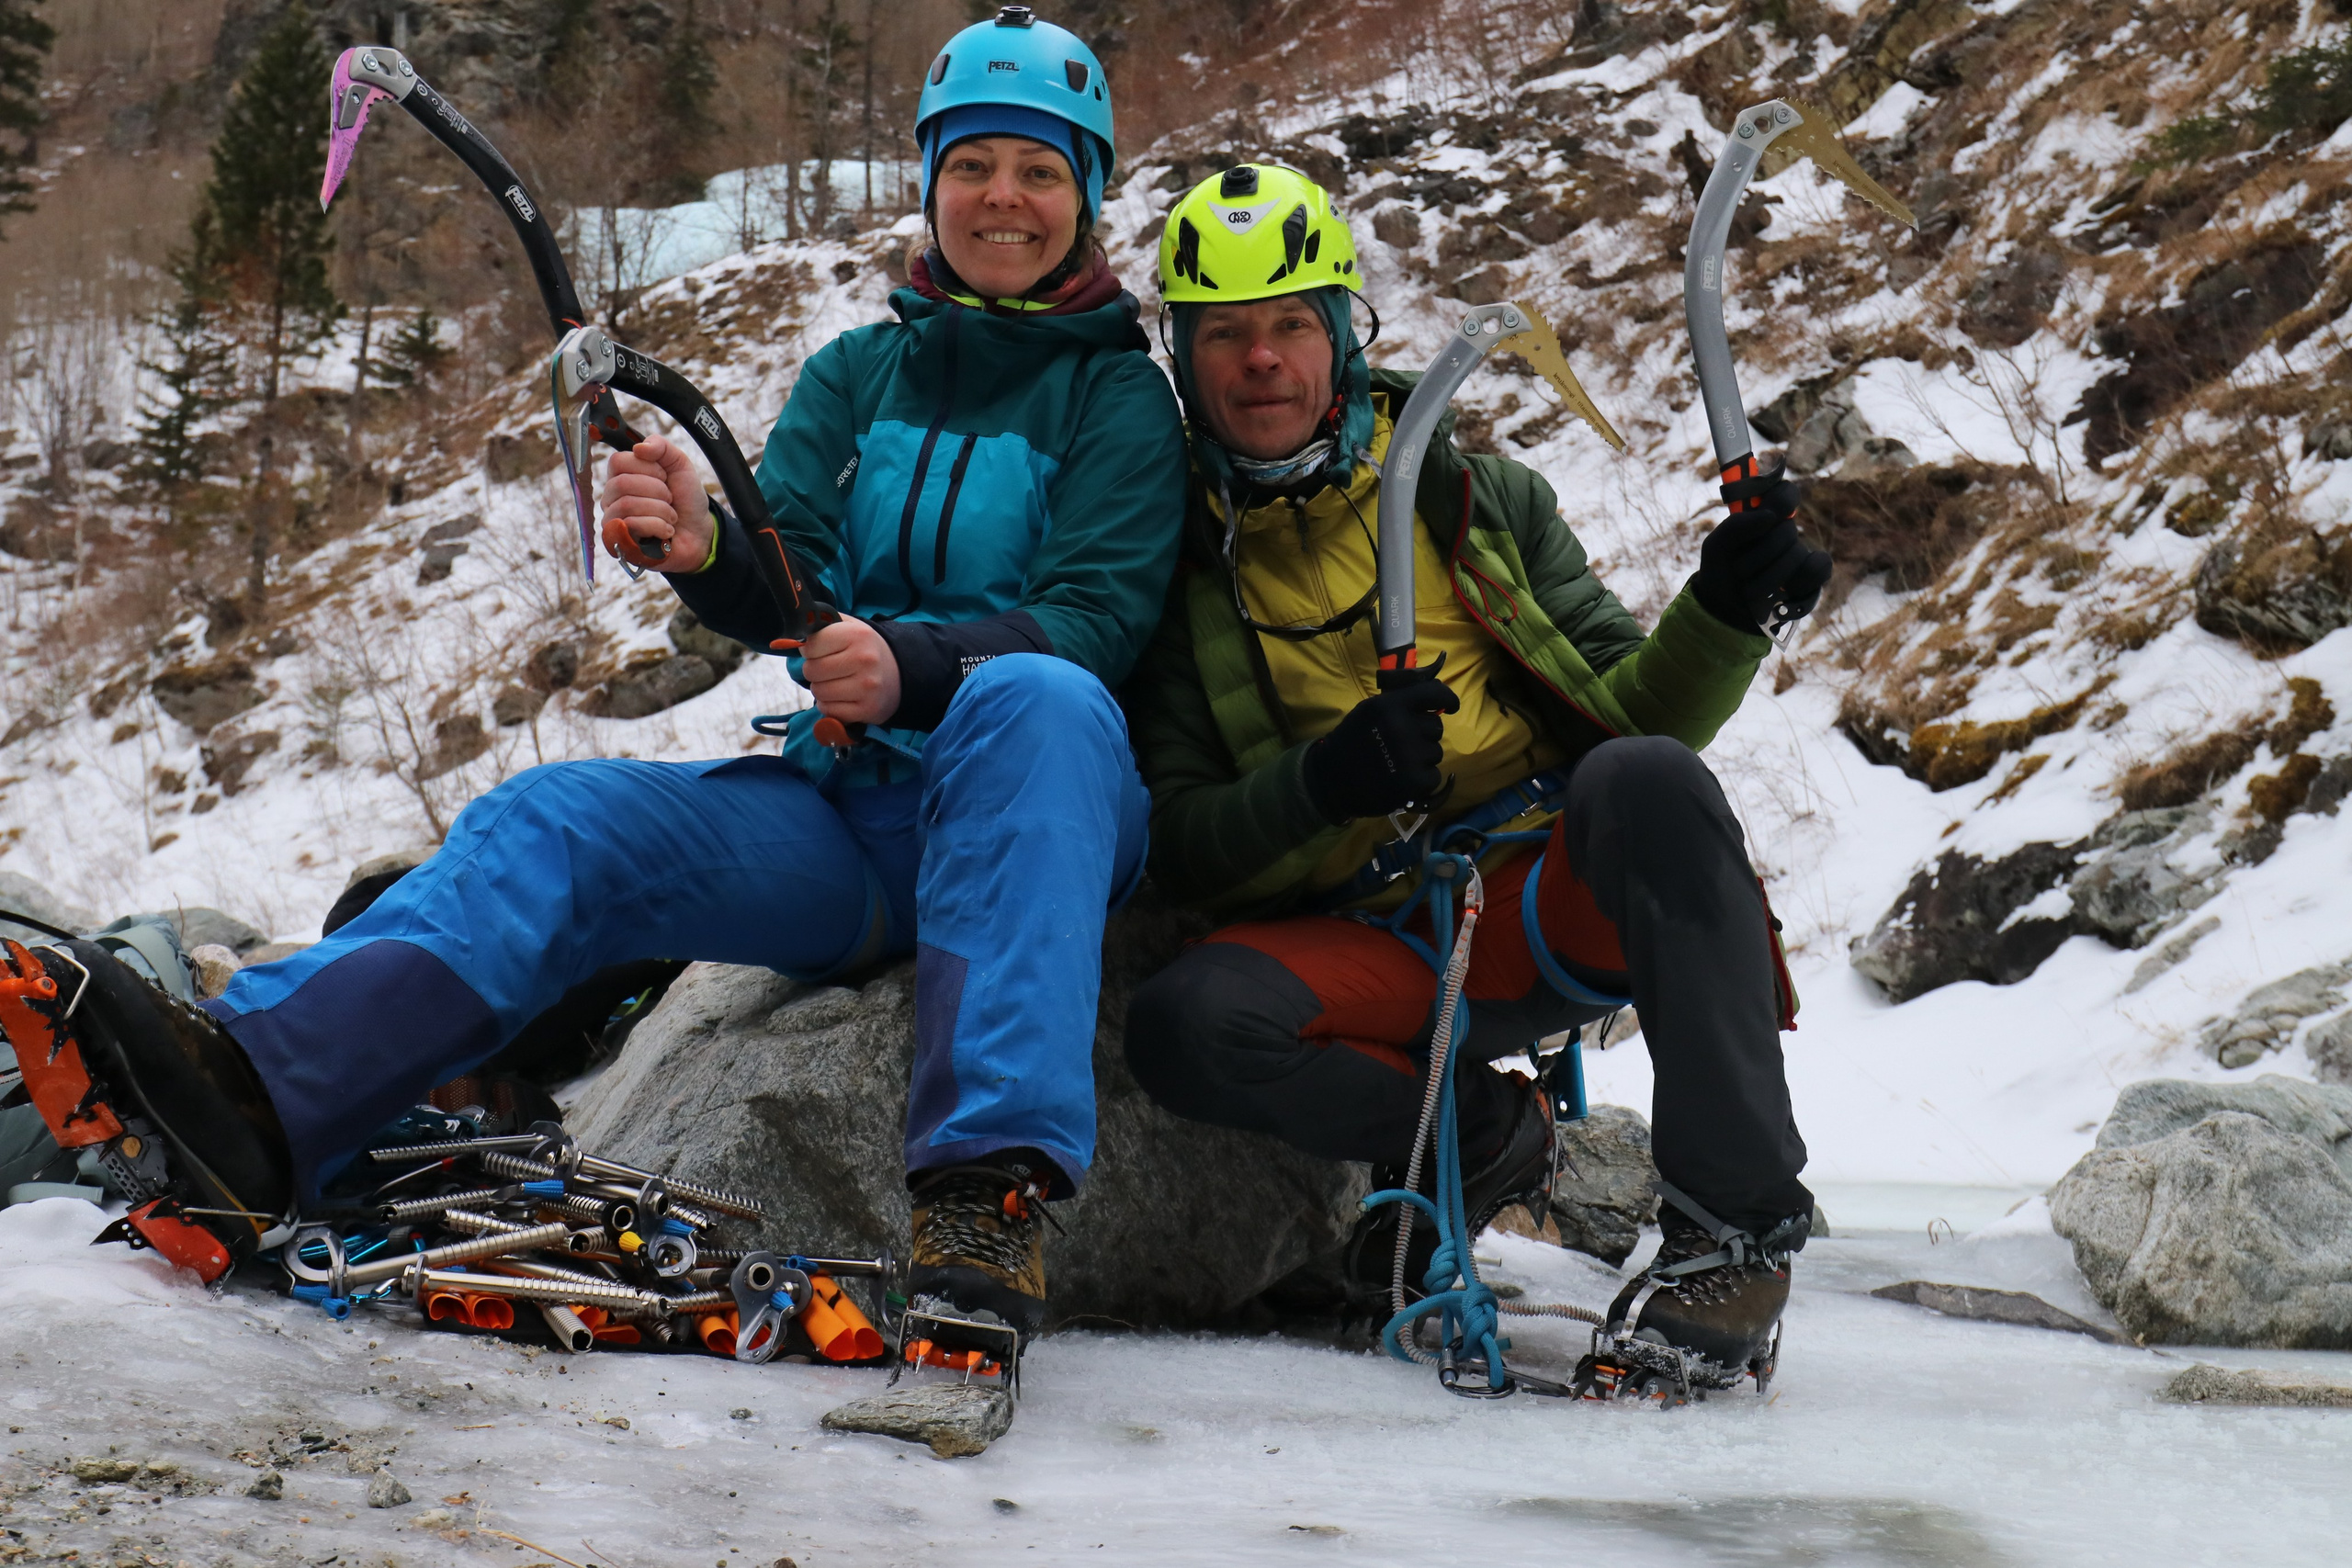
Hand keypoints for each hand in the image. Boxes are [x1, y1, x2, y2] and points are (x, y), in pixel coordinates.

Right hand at [598, 435, 714, 572]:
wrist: (699, 532)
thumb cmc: (685, 499)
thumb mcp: (680, 465)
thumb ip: (662, 447)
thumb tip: (639, 447)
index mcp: (622, 475)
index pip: (617, 461)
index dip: (646, 467)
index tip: (664, 476)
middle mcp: (612, 497)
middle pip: (622, 483)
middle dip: (657, 490)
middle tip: (670, 498)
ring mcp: (613, 520)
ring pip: (627, 504)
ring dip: (660, 509)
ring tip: (671, 515)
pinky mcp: (620, 542)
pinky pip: (632, 526)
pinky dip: (658, 525)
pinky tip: (667, 530)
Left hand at [800, 615, 900, 724]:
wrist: (899, 674)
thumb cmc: (865, 650)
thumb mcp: (850, 627)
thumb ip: (822, 624)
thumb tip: (794, 635)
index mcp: (857, 635)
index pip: (811, 646)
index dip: (810, 650)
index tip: (820, 651)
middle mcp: (864, 660)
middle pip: (812, 670)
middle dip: (814, 670)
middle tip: (828, 668)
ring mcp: (866, 687)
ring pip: (818, 692)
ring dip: (821, 689)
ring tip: (836, 682)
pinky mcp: (867, 709)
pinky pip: (829, 710)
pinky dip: (829, 706)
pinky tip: (841, 697)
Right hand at [1302, 667, 1460, 822]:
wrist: (1331, 779)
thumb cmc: (1353, 741)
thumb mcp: (1370, 710)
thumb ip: (1400, 702)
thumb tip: (1436, 696)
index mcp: (1389, 705)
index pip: (1433, 693)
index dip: (1448, 698)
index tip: (1451, 706)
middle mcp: (1401, 727)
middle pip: (1436, 726)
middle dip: (1424, 734)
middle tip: (1404, 744)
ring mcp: (1409, 756)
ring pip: (1436, 752)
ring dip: (1423, 758)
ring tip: (1399, 763)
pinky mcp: (1413, 782)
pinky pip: (1434, 776)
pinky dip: (1422, 780)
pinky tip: (1403, 779)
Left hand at [1694, 461, 1831, 634]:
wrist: (1725, 611)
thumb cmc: (1721, 572)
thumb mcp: (1716, 547)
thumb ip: (1736, 525)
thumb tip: (1769, 516)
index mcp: (1762, 518)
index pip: (1785, 492)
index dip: (1781, 499)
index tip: (1768, 514)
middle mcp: (1784, 532)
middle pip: (1787, 529)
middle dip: (1759, 554)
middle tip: (1739, 569)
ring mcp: (1799, 555)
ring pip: (1797, 554)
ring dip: (1768, 578)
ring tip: (1749, 591)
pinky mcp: (1811, 577)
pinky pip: (1819, 569)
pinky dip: (1798, 584)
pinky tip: (1781, 595)